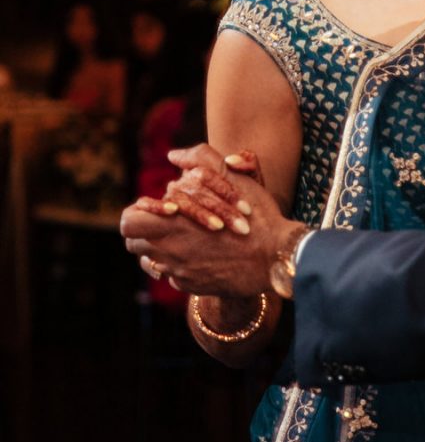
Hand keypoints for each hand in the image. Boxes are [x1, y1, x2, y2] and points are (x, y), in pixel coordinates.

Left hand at [120, 143, 296, 296]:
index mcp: (172, 226)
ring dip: (164, 246)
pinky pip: (175, 275)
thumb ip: (202, 159)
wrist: (277, 258)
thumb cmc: (256, 217)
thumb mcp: (233, 179)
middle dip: (147, 230)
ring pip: (153, 261)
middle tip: (169, 220)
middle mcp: (169, 253)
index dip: (139, 212)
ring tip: (188, 235)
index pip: (129, 222)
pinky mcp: (193, 287)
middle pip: (134, 244)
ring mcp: (180, 273)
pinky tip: (205, 254)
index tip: (159, 207)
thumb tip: (175, 154)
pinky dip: (183, 264)